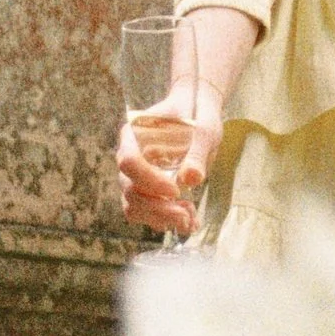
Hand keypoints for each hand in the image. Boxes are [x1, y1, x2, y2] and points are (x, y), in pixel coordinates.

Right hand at [117, 87, 224, 238]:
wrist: (196, 114)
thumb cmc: (198, 116)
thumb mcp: (205, 129)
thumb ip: (198, 152)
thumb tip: (190, 179)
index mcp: (134, 135)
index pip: (129, 161)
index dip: (149, 180)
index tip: (175, 190)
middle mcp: (129, 156)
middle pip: (129, 190)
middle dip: (157, 208)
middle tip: (185, 216)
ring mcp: (136, 176)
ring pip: (133, 206)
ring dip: (160, 218)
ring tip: (189, 218)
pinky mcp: (146, 190)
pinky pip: (146, 213)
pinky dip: (165, 221)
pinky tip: (189, 218)